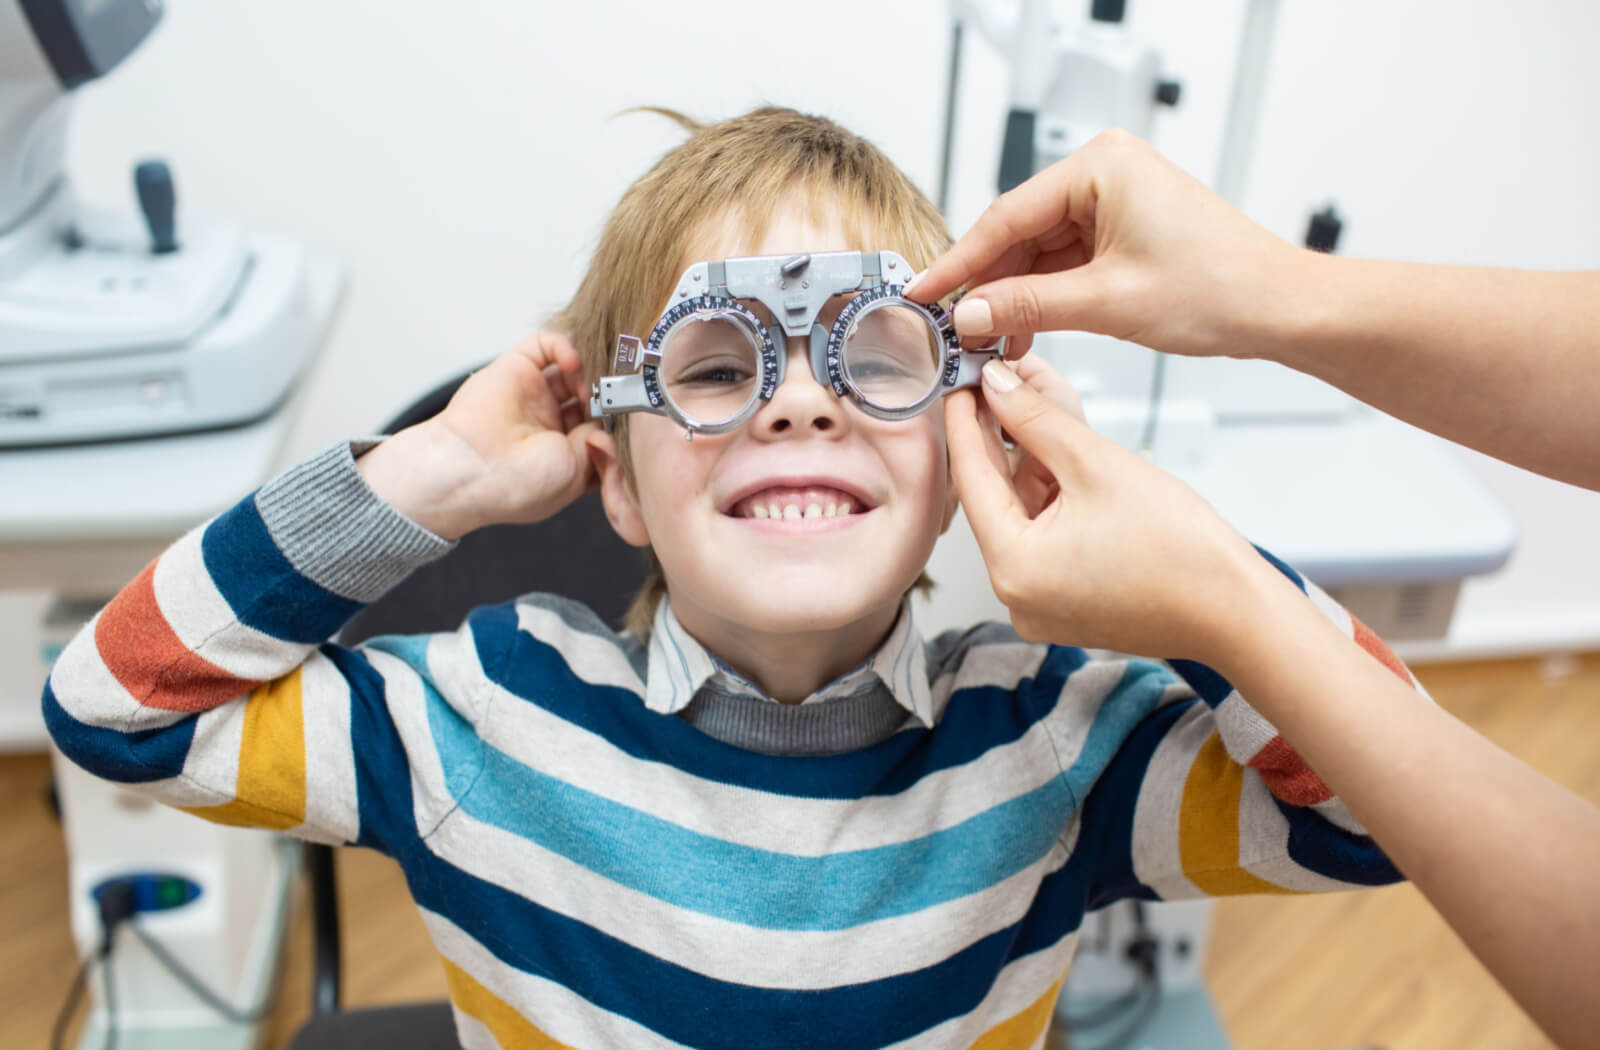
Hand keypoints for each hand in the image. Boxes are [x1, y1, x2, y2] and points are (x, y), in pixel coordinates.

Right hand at [358, 332, 598, 539]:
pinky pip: (547, 346)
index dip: (620, 422)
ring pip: (575, 370)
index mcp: (565, 455)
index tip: (636, 419)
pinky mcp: (517, 368)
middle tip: (622, 394)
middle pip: (594, 396)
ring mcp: (534, 395)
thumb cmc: (517, 483)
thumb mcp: (575, 471)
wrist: (468, 469)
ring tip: (597, 384)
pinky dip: (565, 347)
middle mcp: (551, 424)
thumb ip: (599, 441)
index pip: (603, 428)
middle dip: (610, 394)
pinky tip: (575, 364)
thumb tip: (611, 422)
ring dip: (592, 373)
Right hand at [907, 130, 1300, 359]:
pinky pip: (1065, 261)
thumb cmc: (1219, 288)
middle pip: (1019, 232)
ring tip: (986, 341)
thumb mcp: (1106, 302)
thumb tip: (970, 313)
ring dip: (1013, 296)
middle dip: (986, 284)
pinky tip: (1021, 330)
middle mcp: (1105, 172)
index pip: (1006, 216)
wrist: (1279, 307)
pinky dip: (1042, 296)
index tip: (923, 293)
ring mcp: (1114, 199)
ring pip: (1038, 251)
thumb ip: (1027, 305)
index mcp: (1100, 166)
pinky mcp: (1123, 229)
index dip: (959, 263)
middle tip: (949, 327)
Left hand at [946, 357, 1281, 660]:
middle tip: (998, 388)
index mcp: (1013, 567)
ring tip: (1033, 411)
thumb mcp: (1097, 464)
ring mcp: (1041, 606)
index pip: (972, 480)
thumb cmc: (1182, 551)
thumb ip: (1036, 421)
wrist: (1238, 610)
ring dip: (1028, 467)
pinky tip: (1058, 457)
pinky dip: (1050, 501)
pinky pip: (1043, 541)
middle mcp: (1017, 596)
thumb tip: (997, 388)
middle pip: (995, 500)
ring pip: (1021, 518)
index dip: (966, 423)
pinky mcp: (1067, 605)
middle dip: (1000, 441)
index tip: (963, 385)